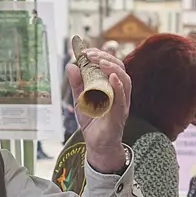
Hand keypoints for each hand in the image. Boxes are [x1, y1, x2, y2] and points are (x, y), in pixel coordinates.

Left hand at [66, 48, 131, 173]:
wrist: (97, 145)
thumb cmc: (93, 122)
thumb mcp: (80, 99)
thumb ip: (77, 84)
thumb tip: (70, 66)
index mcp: (112, 87)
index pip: (112, 65)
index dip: (101, 55)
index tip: (86, 51)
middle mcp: (120, 93)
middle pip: (120, 69)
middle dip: (105, 57)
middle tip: (89, 54)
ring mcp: (121, 103)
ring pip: (125, 80)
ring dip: (112, 68)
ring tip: (99, 61)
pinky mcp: (119, 114)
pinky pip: (122, 98)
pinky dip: (118, 86)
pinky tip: (111, 77)